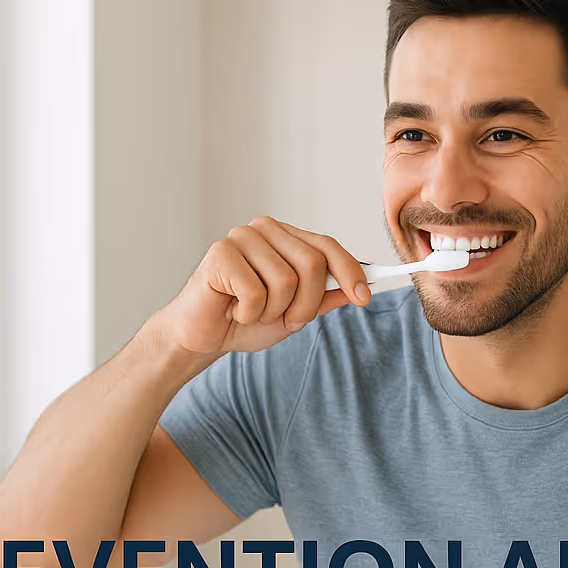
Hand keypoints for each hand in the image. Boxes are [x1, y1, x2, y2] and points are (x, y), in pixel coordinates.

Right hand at [150, 216, 369, 357]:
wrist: (203, 337)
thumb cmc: (246, 320)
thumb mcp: (295, 312)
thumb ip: (325, 298)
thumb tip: (359, 288)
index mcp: (285, 238)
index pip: (327, 246)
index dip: (350, 271)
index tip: (364, 298)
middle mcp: (266, 231)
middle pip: (313, 263)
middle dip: (307, 304)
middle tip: (287, 319)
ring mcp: (242, 238)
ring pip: (286, 280)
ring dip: (275, 311)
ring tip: (254, 312)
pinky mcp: (220, 253)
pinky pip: (256, 292)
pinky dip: (250, 313)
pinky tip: (234, 309)